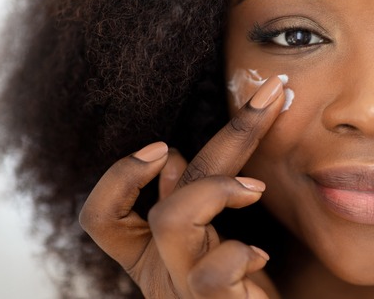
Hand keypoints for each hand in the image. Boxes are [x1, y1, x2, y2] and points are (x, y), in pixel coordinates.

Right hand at [79, 76, 286, 298]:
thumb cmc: (239, 292)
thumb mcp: (211, 242)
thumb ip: (190, 203)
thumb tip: (173, 157)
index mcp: (151, 256)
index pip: (102, 218)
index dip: (121, 176)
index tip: (163, 144)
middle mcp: (159, 273)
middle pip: (166, 195)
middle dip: (230, 134)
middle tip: (271, 95)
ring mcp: (183, 292)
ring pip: (173, 221)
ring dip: (218, 190)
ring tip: (257, 191)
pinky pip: (210, 275)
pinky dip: (236, 253)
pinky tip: (260, 255)